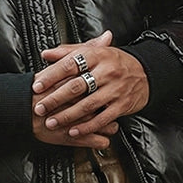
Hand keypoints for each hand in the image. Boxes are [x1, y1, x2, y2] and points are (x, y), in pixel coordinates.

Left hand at [32, 30, 148, 139]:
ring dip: (67, 115)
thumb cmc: (115, 62)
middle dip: (55, 99)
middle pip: (76, 86)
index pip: (69, 64)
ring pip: (87, 105)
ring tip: (51, 122)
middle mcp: (106, 72)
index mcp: (97, 56)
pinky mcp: (122, 105)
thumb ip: (69, 52)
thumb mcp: (94, 51)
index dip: (51, 76)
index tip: (37, 85)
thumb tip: (46, 54)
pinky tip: (73, 131)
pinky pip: (102, 118)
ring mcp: (115, 89)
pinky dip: (86, 126)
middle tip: (39, 107)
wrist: (146, 72)